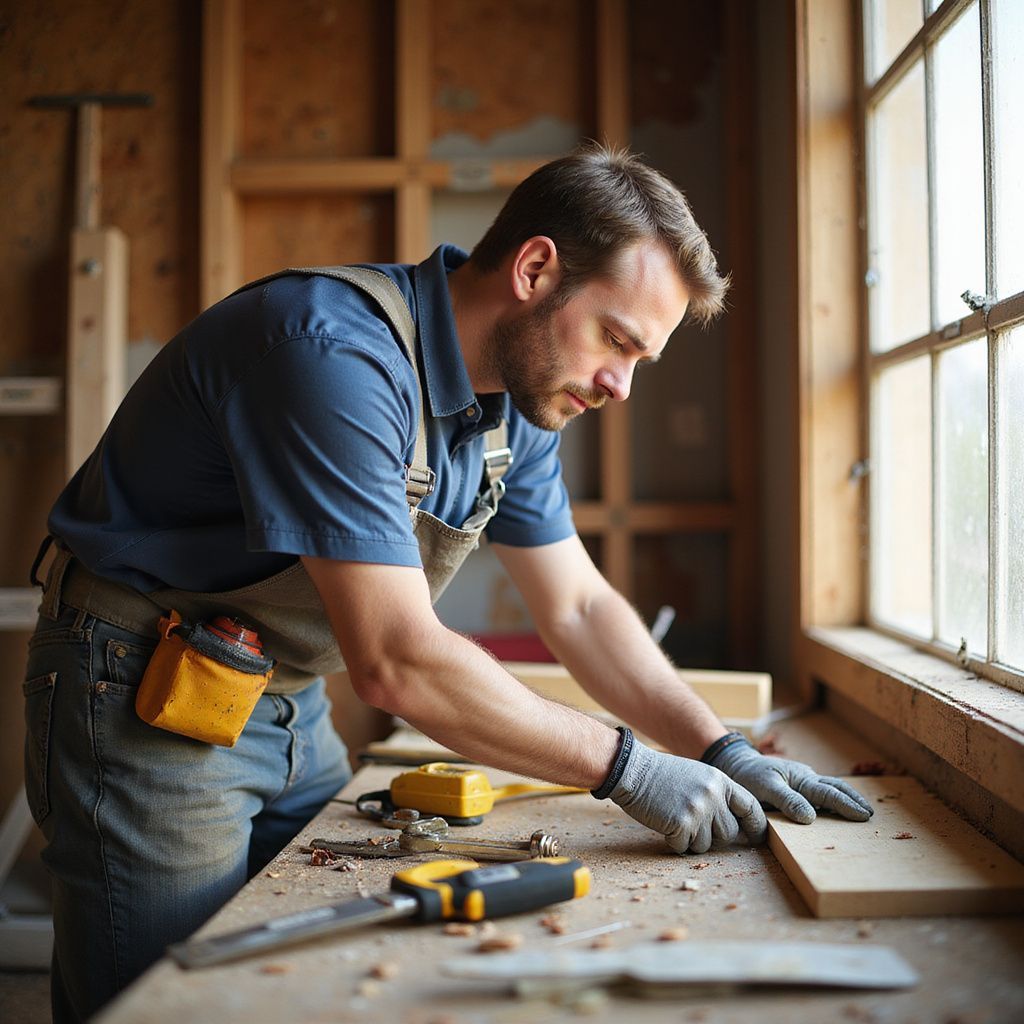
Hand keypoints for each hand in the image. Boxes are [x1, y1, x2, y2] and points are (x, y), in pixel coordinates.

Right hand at [608, 738, 766, 853]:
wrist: (633, 771)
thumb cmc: (663, 776)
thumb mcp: (698, 776)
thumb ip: (718, 796)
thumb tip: (735, 826)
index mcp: (720, 781)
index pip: (750, 807)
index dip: (756, 826)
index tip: (756, 838)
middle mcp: (713, 796)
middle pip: (729, 834)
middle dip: (713, 837)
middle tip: (694, 825)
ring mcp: (698, 810)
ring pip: (706, 845)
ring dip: (691, 840)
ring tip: (675, 818)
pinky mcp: (681, 824)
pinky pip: (684, 848)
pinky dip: (673, 841)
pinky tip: (664, 822)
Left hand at [707, 736, 873, 823]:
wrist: (737, 765)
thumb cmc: (749, 776)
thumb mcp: (765, 788)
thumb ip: (787, 801)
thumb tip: (811, 818)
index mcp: (801, 778)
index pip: (829, 794)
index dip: (846, 805)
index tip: (863, 816)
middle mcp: (806, 778)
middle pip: (836, 788)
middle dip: (854, 800)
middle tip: (871, 814)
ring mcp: (803, 782)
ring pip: (830, 789)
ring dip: (847, 799)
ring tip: (863, 812)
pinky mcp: (798, 787)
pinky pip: (820, 793)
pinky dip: (834, 800)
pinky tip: (838, 811)